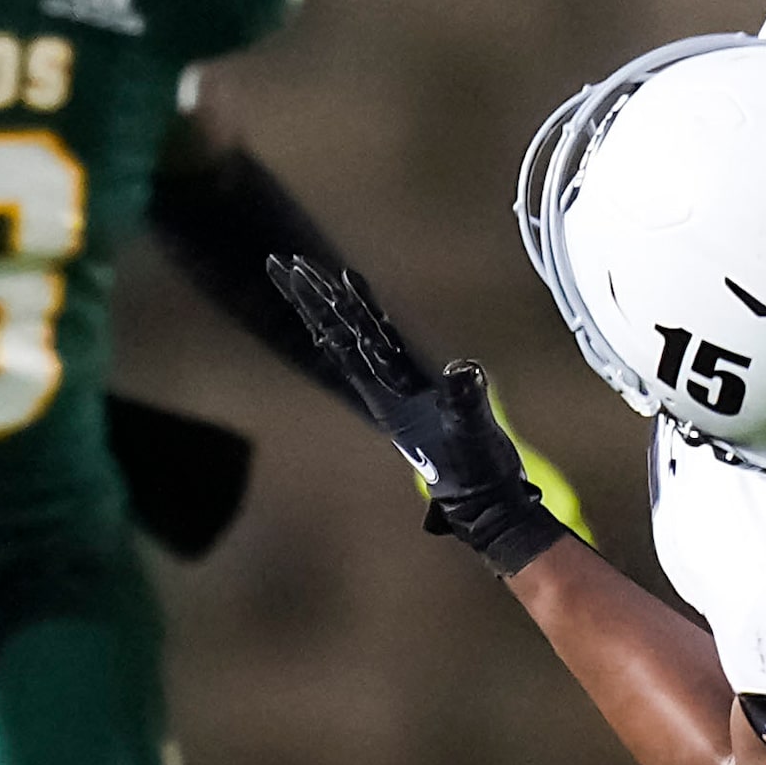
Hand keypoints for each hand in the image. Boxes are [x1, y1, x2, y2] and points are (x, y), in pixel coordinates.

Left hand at [267, 254, 575, 574]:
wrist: (485, 502)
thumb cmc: (477, 473)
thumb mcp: (473, 434)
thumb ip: (466, 402)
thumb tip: (461, 370)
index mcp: (387, 398)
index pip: (346, 342)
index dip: (324, 308)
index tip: (300, 277)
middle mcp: (382, 390)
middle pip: (339, 332)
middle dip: (311, 298)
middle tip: (281, 263)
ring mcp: (397, 387)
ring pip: (356, 335)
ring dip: (332, 304)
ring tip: (308, 272)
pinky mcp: (415, 387)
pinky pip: (382, 342)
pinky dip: (367, 316)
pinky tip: (354, 299)